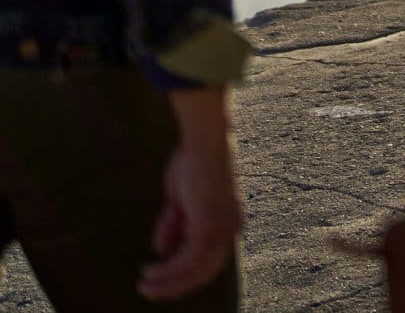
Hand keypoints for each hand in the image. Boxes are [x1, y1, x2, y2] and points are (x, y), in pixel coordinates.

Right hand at [138, 88, 241, 302]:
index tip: (163, 281)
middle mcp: (228, 229)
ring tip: (145, 287)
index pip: (210, 260)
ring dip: (168, 283)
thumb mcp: (179, 200)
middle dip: (177, 285)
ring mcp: (221, 229)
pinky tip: (150, 273)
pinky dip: (169, 271)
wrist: (203, 144)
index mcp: (226, 222)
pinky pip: (188, 261)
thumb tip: (162, 251)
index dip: (187, 275)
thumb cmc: (193, 164)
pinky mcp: (209, 226)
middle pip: (205, 272)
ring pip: (195, 271)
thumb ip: (174, 225)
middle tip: (150, 291)